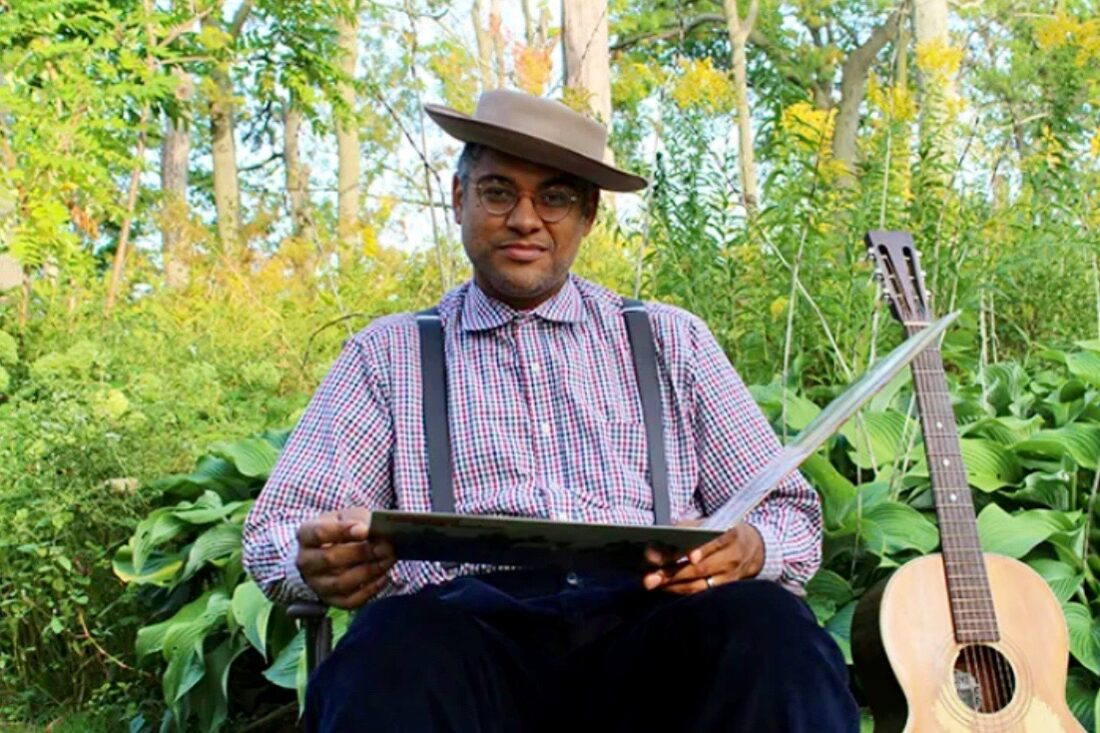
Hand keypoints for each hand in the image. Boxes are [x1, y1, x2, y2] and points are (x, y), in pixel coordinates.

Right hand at [296, 508, 395, 608]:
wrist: (328, 551)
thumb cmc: (339, 530)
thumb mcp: (344, 516)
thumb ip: (356, 519)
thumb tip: (368, 530)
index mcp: (305, 535)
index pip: (319, 533)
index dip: (342, 531)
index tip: (365, 530)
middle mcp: (306, 562)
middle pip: (330, 559)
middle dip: (361, 553)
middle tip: (384, 546)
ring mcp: (316, 583)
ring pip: (341, 583)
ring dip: (369, 572)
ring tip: (388, 560)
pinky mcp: (330, 599)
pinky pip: (350, 601)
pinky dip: (369, 590)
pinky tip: (383, 577)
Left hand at [642, 522, 763, 594]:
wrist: (752, 548)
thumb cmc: (720, 532)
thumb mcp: (709, 523)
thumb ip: (687, 529)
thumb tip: (660, 539)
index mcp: (730, 535)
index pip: (715, 543)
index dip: (702, 550)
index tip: (689, 556)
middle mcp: (732, 558)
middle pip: (702, 568)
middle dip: (674, 572)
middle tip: (650, 575)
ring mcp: (730, 577)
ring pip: (700, 584)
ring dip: (673, 584)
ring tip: (652, 582)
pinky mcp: (725, 590)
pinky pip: (701, 593)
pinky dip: (681, 590)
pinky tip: (665, 587)